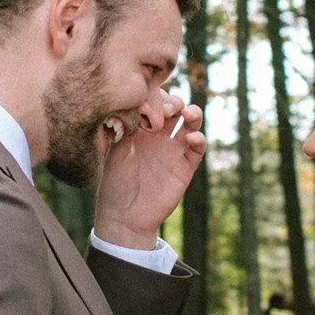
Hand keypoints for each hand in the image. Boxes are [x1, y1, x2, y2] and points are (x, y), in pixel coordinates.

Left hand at [94, 90, 205, 249]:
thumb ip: (127, 129)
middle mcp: (158, 135)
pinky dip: (199, 139)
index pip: (152, 102)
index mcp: (139, 129)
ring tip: (188, 114)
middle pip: (174, 107)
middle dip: (173, 102)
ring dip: (192, 113)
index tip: (145, 104)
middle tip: (166, 110)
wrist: (126, 217)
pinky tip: (191, 138)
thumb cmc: (115, 184)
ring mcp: (173, 149)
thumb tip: (135, 106)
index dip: (153, 97)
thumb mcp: (116, 153)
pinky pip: (198, 148)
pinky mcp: (185, 165)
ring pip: (190, 122)